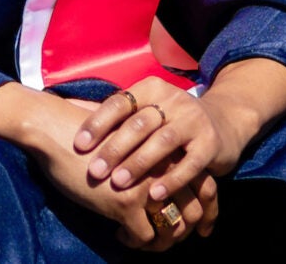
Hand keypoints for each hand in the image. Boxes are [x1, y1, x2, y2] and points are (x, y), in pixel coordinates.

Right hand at [0, 84, 188, 247]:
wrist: (55, 130)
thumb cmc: (87, 132)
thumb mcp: (127, 139)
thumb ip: (150, 154)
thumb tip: (164, 179)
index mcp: (166, 148)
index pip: (204, 184)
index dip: (207, 207)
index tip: (201, 222)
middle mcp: (163, 165)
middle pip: (194, 207)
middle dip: (189, 229)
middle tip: (175, 238)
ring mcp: (146, 185)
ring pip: (172, 228)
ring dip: (164, 241)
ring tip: (148, 240)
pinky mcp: (125, 203)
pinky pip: (145, 237)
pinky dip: (134, 242)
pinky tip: (120, 234)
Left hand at [74, 59, 285, 211]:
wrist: (221, 121)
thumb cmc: (168, 119)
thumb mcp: (142, 109)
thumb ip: (110, 112)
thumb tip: (64, 104)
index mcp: (150, 88)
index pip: (119, 103)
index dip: (98, 123)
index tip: (78, 145)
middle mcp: (172, 100)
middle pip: (139, 123)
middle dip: (115, 148)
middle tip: (95, 171)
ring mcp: (192, 120)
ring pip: (162, 142)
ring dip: (139, 164)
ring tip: (119, 184)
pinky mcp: (210, 144)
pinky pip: (189, 164)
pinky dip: (172, 180)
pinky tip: (155, 196)